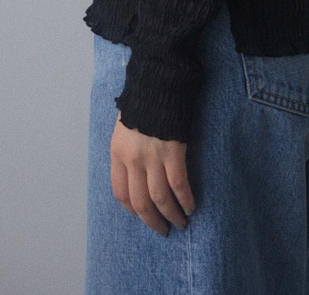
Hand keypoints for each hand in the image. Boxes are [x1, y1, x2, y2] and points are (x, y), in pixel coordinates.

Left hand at [110, 113, 195, 236]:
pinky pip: (178, 184)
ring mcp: (152, 156)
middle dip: (152, 221)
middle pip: (140, 202)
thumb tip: (137, 173)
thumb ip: (128, 151)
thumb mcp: (124, 127)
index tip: (143, 215)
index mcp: (117, 153)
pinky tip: (191, 206)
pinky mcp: (173, 150)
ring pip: (160, 198)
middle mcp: (132, 159)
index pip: (121, 194)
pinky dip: (185, 199)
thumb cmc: (142, 101)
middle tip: (163, 230)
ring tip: (180, 223)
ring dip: (171, 215)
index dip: (133, 210)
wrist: (158, 78)